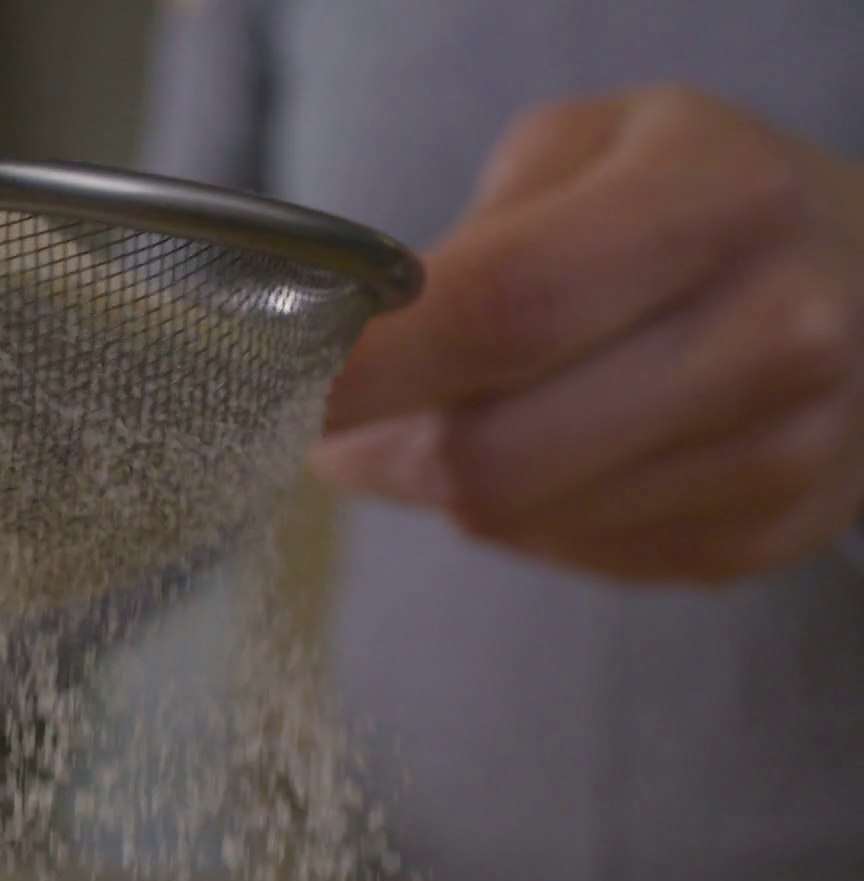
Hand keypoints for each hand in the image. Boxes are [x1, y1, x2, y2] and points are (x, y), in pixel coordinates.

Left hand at [310, 86, 863, 583]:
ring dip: (440, 485)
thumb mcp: (589, 147)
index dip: (368, 366)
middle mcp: (773, 335)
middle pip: (495, 456)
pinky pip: (577, 557)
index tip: (274, 386)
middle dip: (382, 446)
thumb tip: (348, 344)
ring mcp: (784, 452)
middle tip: (336, 423)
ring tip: (441, 422)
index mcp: (715, 205)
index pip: (500, 310)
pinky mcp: (772, 534)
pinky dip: (523, 515)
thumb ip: (469, 238)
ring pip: (519, 521)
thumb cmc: (698, 196)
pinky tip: (546, 452)